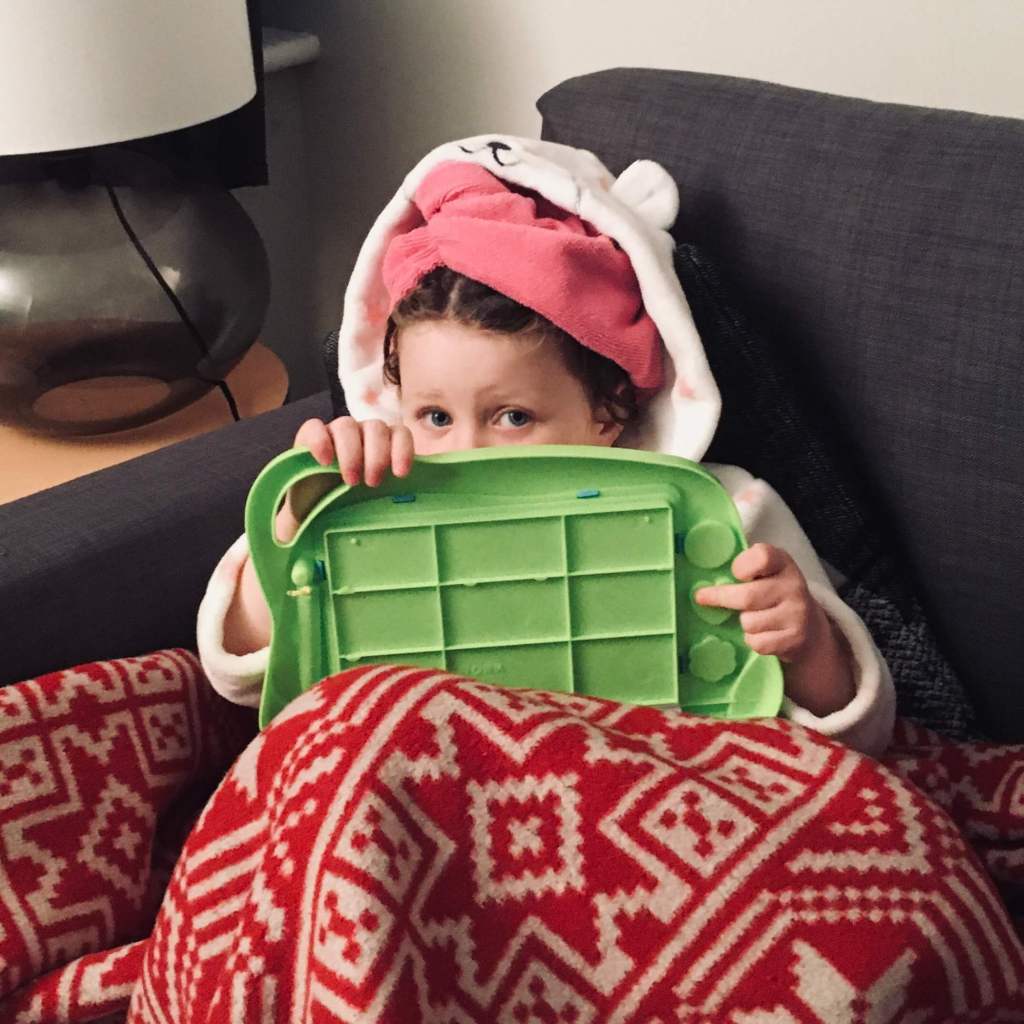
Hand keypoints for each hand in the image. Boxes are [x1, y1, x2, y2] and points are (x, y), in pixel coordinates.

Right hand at [275, 417, 413, 541]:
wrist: (313, 511)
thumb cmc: (351, 504)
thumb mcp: (376, 500)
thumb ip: (397, 495)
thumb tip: (426, 512)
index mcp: (382, 443)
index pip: (399, 433)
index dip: (403, 449)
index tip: (401, 474)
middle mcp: (361, 433)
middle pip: (376, 428)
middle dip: (377, 456)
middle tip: (372, 483)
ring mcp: (334, 432)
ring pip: (347, 425)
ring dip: (351, 452)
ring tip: (351, 481)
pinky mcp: (308, 436)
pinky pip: (314, 427)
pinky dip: (320, 441)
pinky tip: (325, 461)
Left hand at [694, 543, 825, 660]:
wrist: (809, 628)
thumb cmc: (772, 593)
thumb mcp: (764, 572)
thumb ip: (743, 566)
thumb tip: (702, 569)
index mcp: (782, 562)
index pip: (761, 557)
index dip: (742, 566)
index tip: (734, 574)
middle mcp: (794, 585)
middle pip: (747, 596)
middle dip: (721, 599)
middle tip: (703, 598)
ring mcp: (797, 613)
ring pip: (749, 622)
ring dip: (743, 623)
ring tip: (752, 618)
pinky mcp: (795, 639)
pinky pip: (757, 643)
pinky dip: (753, 641)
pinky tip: (763, 634)